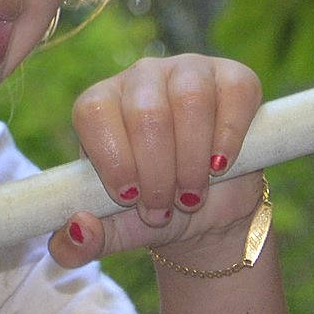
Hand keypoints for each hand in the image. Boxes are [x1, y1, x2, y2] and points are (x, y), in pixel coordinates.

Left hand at [47, 53, 264, 269]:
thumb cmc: (150, 210)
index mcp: (99, 104)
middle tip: (165, 206)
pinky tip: (221, 164)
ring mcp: (186, 70)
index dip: (114, 161)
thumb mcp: (113, 232)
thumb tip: (79, 227)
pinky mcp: (232, 77)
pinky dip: (229, 136)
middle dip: (158, 174)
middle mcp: (139, 78)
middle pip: (146, 113)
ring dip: (193, 159)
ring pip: (189, 100)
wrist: (206, 210)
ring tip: (192, 192)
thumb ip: (80, 242)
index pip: (93, 114)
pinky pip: (234, 94)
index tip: (130, 199)